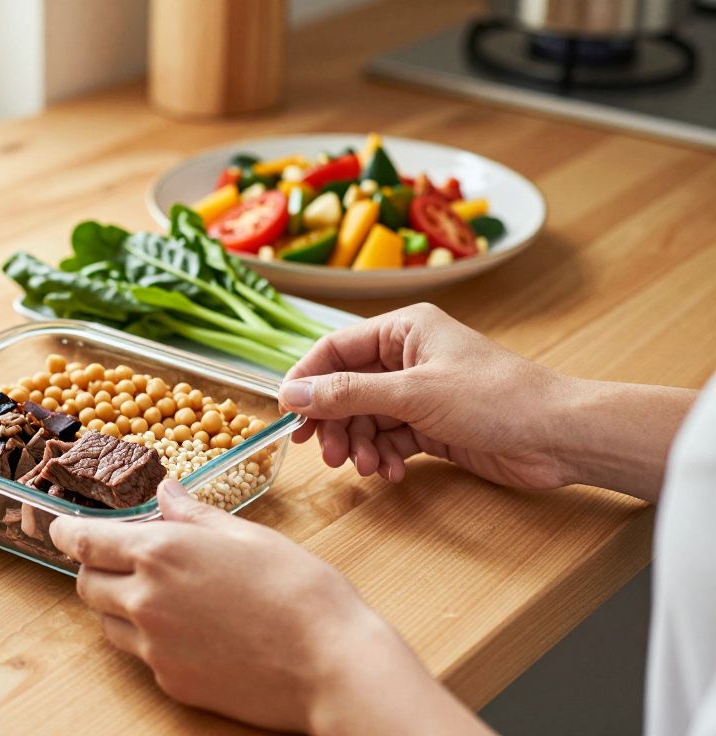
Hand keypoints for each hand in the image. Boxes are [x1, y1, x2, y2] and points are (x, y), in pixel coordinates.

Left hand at [50, 480, 488, 733]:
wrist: (331, 664)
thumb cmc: (300, 591)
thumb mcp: (247, 536)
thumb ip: (194, 515)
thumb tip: (166, 494)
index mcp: (161, 553)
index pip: (86, 541)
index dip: (67, 532)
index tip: (60, 527)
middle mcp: (145, 600)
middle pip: (86, 584)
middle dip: (95, 568)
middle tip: (121, 558)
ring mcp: (154, 648)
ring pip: (107, 623)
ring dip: (117, 604)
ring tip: (160, 593)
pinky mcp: (170, 682)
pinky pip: (141, 655)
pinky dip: (149, 638)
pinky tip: (190, 629)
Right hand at [281, 303, 573, 488]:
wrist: (559, 437)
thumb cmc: (497, 399)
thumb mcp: (414, 394)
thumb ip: (349, 394)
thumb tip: (294, 394)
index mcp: (404, 330)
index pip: (335, 349)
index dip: (306, 381)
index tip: (288, 415)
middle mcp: (408, 356)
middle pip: (346, 388)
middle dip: (335, 423)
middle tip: (328, 455)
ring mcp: (420, 392)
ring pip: (365, 418)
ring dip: (359, 444)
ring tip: (365, 467)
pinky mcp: (432, 425)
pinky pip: (389, 438)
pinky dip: (383, 456)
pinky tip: (390, 472)